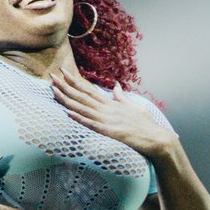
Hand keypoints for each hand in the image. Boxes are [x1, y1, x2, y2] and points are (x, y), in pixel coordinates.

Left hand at [50, 72, 175, 160]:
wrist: (157, 138)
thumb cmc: (146, 124)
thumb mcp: (133, 106)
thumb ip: (122, 97)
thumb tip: (116, 86)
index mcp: (111, 103)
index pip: (89, 89)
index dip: (75, 80)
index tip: (64, 72)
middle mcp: (107, 109)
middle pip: (82, 95)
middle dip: (66, 85)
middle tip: (52, 75)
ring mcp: (107, 119)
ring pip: (82, 107)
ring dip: (67, 99)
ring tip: (53, 90)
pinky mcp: (109, 131)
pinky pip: (90, 124)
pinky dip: (78, 118)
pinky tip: (67, 112)